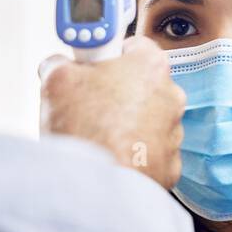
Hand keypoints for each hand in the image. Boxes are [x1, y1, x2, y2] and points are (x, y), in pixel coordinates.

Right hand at [39, 37, 185, 188]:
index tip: (97, 64)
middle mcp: (171, 97)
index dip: (111, 56)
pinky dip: (134, 155)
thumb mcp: (57, 78)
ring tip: (98, 137)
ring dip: (127, 125)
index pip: (135, 46)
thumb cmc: (83, 129)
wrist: (93, 185)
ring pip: (148, 121)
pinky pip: (150, 153)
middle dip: (119, 92)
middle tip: (91, 104)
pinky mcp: (170, 166)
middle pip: (142, 86)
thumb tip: (58, 65)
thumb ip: (62, 62)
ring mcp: (174, 134)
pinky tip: (111, 157)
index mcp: (150, 66)